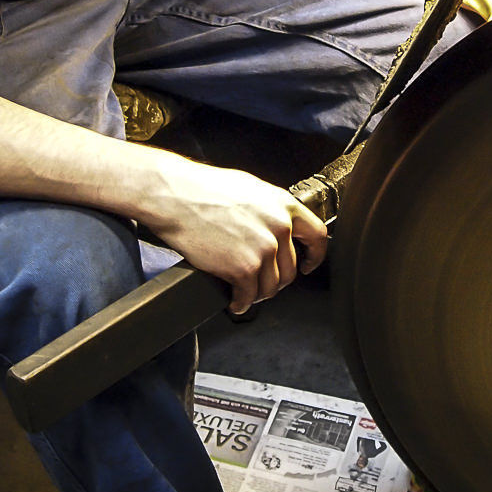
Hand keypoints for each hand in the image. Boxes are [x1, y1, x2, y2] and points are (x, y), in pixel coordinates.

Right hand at [140, 154, 327, 314]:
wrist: (174, 196)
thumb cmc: (202, 189)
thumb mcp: (248, 188)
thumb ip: (269, 208)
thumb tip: (275, 224)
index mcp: (283, 205)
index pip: (317, 235)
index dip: (314, 255)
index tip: (306, 264)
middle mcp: (279, 227)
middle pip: (290, 269)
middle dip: (276, 280)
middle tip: (261, 282)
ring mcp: (264, 248)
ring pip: (271, 286)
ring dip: (258, 294)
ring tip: (245, 293)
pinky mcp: (243, 267)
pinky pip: (249, 296)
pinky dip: (241, 303)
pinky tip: (234, 300)